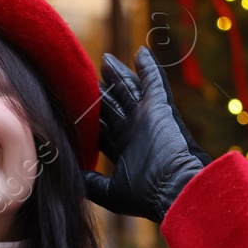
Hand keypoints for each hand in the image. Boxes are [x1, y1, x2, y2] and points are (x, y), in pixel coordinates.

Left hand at [82, 48, 212, 223]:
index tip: (77, 104)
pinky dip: (148, 67)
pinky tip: (141, 53)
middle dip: (104, 90)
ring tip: (106, 60)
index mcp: (124, 149)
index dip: (93, 116)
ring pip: (130, 90)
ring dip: (119, 75)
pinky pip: (154, 82)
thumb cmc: (147, 194)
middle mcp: (134, 131)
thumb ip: (91, 183)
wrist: (177, 189)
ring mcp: (147, 118)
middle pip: (115, 105)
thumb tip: (70, 176)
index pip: (104, 127)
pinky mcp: (160, 108)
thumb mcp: (111, 192)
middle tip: (90, 74)